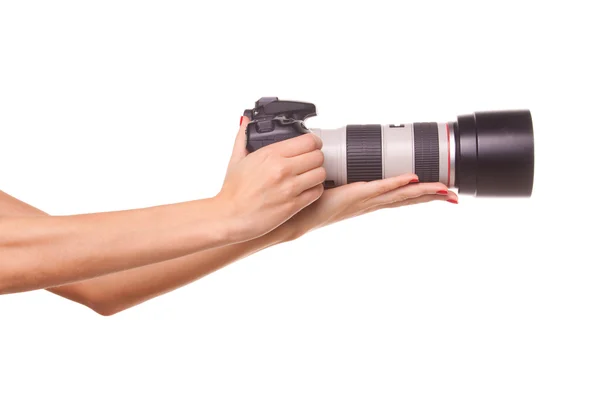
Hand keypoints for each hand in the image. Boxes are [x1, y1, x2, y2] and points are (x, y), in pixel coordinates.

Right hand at [216, 117, 325, 240]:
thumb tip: (245, 121)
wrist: (229, 217)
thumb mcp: (236, 159)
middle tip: (309, 163)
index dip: (313, 143)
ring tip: (309, 177)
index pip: (309, 141)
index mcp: (270, 154)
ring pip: (321, 174)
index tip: (310, 147)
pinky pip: (317, 192)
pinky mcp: (293, 205)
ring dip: (317, 175)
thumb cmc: (233, 191)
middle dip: (316, 159)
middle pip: (318, 156)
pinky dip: (314, 190)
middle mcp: (282, 168)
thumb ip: (243, 137)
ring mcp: (289, 187)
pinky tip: (306, 190)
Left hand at [275, 173, 457, 240]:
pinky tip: (411, 180)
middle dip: (432, 197)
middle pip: (407, 198)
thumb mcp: (333, 186)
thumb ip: (343, 175)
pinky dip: (396, 184)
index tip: (441, 191)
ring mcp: (364, 200)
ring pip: (400, 196)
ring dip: (423, 193)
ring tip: (446, 192)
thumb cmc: (311, 203)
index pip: (399, 196)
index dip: (420, 193)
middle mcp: (370, 202)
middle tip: (455, 197)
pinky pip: (379, 189)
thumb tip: (345, 162)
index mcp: (367, 200)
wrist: (294, 215)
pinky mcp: (354, 196)